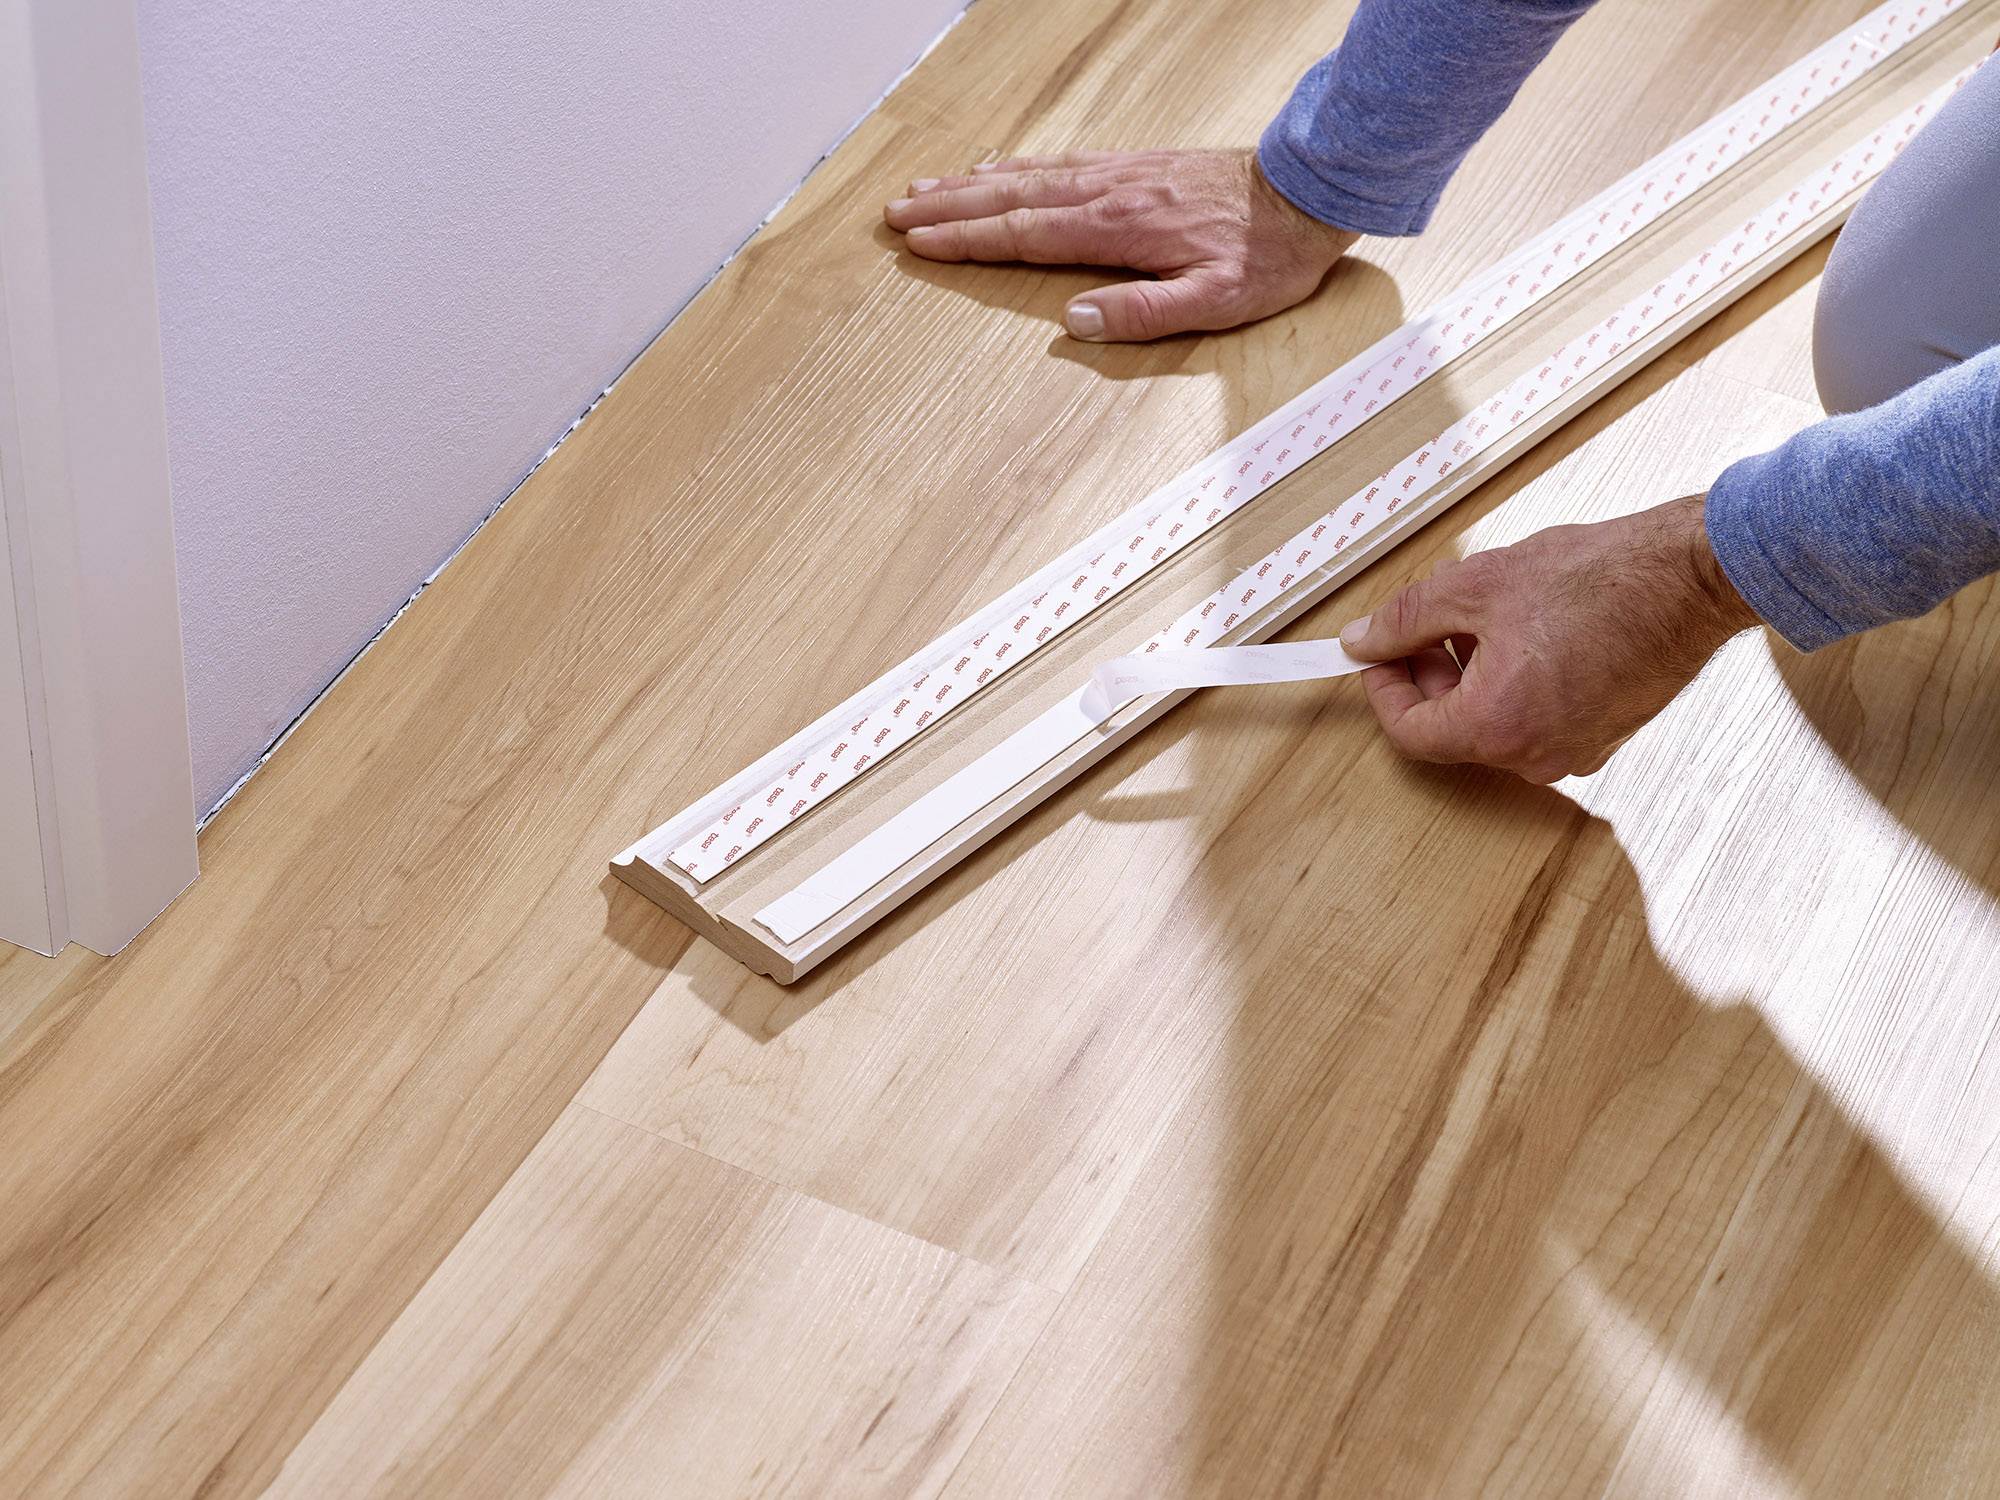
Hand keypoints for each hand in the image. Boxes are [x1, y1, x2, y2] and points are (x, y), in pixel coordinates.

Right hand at [882, 148, 1356, 341]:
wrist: (1309, 191)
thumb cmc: (1268, 257)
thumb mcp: (1214, 303)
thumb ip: (1143, 313)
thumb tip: (1075, 322)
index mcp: (1117, 230)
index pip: (1023, 235)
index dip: (965, 240)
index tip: (918, 243)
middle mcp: (1109, 193)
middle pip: (1010, 198)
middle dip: (949, 208)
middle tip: (896, 214)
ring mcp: (1120, 174)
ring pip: (1028, 176)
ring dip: (972, 184)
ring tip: (926, 189)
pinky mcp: (1136, 165)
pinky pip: (1059, 163)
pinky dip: (1017, 167)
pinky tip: (999, 170)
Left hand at [1338, 496, 1761, 782]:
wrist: (1694, 577)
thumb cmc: (1598, 580)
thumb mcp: (1476, 586)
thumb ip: (1406, 620)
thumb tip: (1363, 641)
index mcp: (1496, 727)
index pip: (1410, 731)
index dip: (1383, 687)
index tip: (1377, 652)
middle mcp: (1534, 755)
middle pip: (1452, 728)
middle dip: (1428, 674)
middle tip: (1426, 624)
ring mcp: (1575, 750)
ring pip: (1495, 721)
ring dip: (1471, 675)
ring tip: (1482, 615)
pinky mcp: (1604, 735)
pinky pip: (1537, 718)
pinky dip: (1514, 683)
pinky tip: (1526, 632)